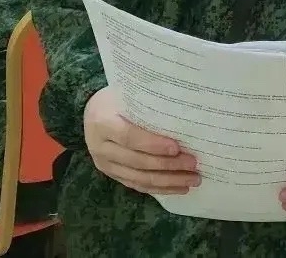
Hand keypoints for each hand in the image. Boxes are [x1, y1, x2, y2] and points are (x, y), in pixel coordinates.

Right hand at [84, 88, 199, 194]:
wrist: (92, 113)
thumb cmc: (116, 99)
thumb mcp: (125, 95)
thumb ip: (146, 107)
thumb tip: (184, 117)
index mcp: (103, 123)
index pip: (129, 137)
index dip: (153, 144)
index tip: (177, 147)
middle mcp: (100, 147)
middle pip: (137, 161)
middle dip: (168, 166)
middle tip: (193, 164)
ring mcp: (105, 164)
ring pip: (139, 178)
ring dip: (168, 181)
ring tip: (192, 180)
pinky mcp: (112, 175)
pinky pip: (137, 185)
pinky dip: (159, 188)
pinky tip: (178, 188)